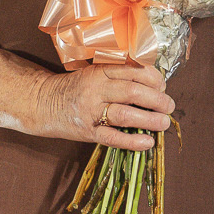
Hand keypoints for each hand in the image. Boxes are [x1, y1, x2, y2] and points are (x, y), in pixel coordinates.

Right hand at [31, 61, 173, 150]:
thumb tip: (156, 83)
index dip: (153, 78)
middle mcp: (96, 89)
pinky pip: (112, 137)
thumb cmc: (77, 88)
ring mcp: (90, 111)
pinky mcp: (87, 132)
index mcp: (100, 71)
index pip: (133, 71)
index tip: (163, 86)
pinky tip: (147, 143)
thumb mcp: (96, 73)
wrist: (43, 102)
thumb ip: (120, 74)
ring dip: (149, 119)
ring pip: (124, 113)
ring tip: (164, 123)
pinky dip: (132, 141)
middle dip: (157, 99)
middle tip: (169, 106)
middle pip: (132, 91)